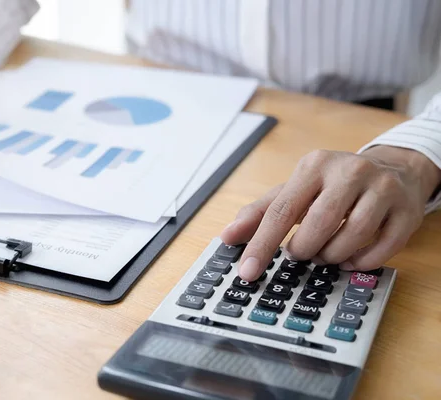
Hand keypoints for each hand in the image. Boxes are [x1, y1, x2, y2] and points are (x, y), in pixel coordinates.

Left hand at [221, 146, 440, 280]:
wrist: (393, 169)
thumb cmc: (333, 184)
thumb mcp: (294, 190)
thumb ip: (260, 212)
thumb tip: (227, 236)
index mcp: (314, 166)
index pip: (281, 211)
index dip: (261, 245)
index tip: (247, 272)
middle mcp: (350, 172)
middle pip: (317, 226)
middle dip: (303, 250)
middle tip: (300, 253)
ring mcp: (382, 189)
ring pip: (350, 238)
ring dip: (331, 256)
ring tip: (324, 253)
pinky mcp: (407, 211)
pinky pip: (381, 250)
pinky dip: (360, 262)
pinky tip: (350, 258)